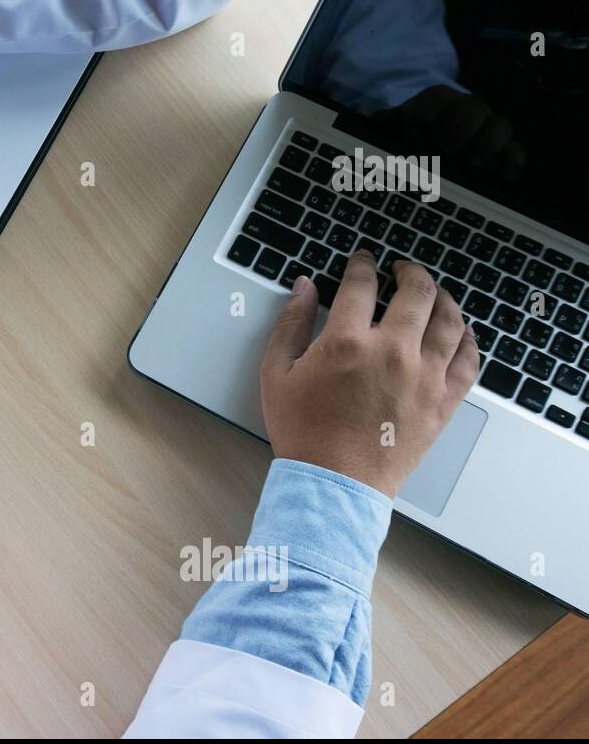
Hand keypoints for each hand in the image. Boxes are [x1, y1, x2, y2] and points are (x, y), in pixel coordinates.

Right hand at [260, 253, 478, 496]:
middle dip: (410, 271)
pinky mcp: (442, 402)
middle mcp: (392, 352)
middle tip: (402, 269)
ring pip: (450, 320)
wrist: (333, 482)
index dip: (361, 265)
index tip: (362, 261)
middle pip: (417, 292)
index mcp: (347, 342)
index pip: (361, 285)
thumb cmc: (302, 431)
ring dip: (443, 297)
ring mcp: (424, 377)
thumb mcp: (276, 373)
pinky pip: (468, 361)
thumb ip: (289, 323)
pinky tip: (460, 332)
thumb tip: (303, 287)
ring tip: (435, 292)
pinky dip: (468, 339)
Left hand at [381, 85, 525, 181]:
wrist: (423, 150)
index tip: (413, 137)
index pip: (436, 99)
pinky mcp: (503, 154)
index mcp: (436, 100)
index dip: (425, 119)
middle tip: (444, 155)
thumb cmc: (405, 138)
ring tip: (468, 168)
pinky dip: (508, 168)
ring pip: (502, 126)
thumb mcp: (389, 131)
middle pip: (475, 107)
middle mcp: (467, 109)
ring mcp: (488, 130)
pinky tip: (491, 181)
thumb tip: (377, 122)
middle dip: (459, 131)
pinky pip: (516, 155)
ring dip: (486, 148)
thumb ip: (382, 126)